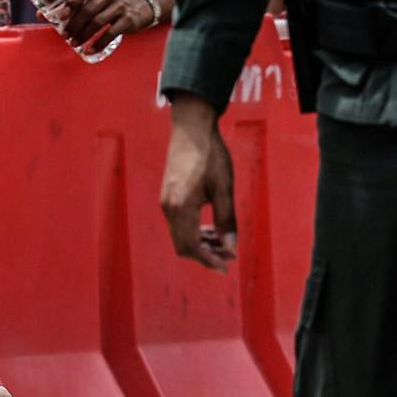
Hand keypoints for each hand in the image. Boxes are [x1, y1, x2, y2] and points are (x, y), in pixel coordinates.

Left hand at [56, 0, 146, 49]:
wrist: (135, 7)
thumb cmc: (103, 3)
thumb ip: (69, 5)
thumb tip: (41, 14)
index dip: (70, 3)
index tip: (60, 16)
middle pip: (88, 10)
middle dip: (74, 24)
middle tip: (65, 35)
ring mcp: (120, 6)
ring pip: (98, 22)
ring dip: (84, 35)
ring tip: (74, 43)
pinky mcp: (128, 20)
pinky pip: (111, 33)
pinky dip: (98, 43)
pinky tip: (89, 50)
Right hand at [160, 94, 237, 271]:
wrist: (191, 130)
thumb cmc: (210, 156)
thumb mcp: (224, 188)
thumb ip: (226, 219)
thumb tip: (231, 246)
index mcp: (181, 207)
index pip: (191, 246)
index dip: (208, 260)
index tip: (226, 266)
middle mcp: (168, 208)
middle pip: (182, 245)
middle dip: (205, 255)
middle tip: (229, 256)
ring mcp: (166, 202)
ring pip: (180, 235)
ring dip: (200, 244)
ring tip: (224, 242)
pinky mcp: (168, 196)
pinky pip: (178, 224)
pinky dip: (194, 232)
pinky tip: (211, 228)